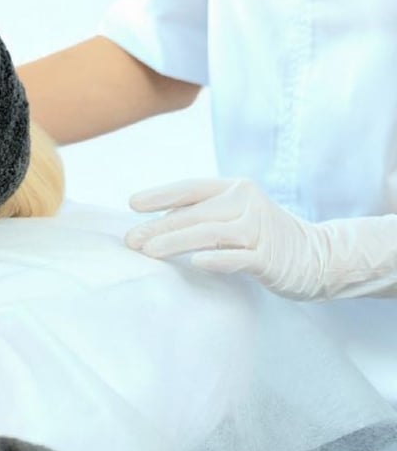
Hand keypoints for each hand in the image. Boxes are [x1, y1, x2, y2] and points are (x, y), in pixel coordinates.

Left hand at [123, 179, 329, 299]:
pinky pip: (238, 258)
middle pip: (194, 213)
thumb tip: (153, 226)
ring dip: (175, 242)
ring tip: (149, 252)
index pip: (190, 187)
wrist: (319, 257)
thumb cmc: (263, 236)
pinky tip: (195, 263)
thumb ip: (202, 215)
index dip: (160, 195)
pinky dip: (217, 259)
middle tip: (131, 240)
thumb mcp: (234, 216)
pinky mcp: (271, 257)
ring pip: (209, 233)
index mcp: (234, 188)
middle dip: (158, 227)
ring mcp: (259, 229)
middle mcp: (246, 203)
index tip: (132, 205)